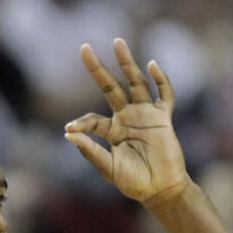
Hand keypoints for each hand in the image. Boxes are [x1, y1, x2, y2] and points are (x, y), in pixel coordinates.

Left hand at [64, 38, 189, 204]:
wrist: (161, 190)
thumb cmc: (134, 182)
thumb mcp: (108, 168)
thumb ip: (90, 151)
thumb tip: (68, 132)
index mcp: (111, 131)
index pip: (93, 119)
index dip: (82, 122)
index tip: (71, 128)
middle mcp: (127, 118)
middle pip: (110, 87)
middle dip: (98, 68)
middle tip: (84, 47)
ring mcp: (145, 115)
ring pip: (135, 82)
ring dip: (127, 63)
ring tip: (117, 42)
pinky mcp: (163, 117)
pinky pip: (164, 94)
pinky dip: (160, 79)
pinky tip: (151, 65)